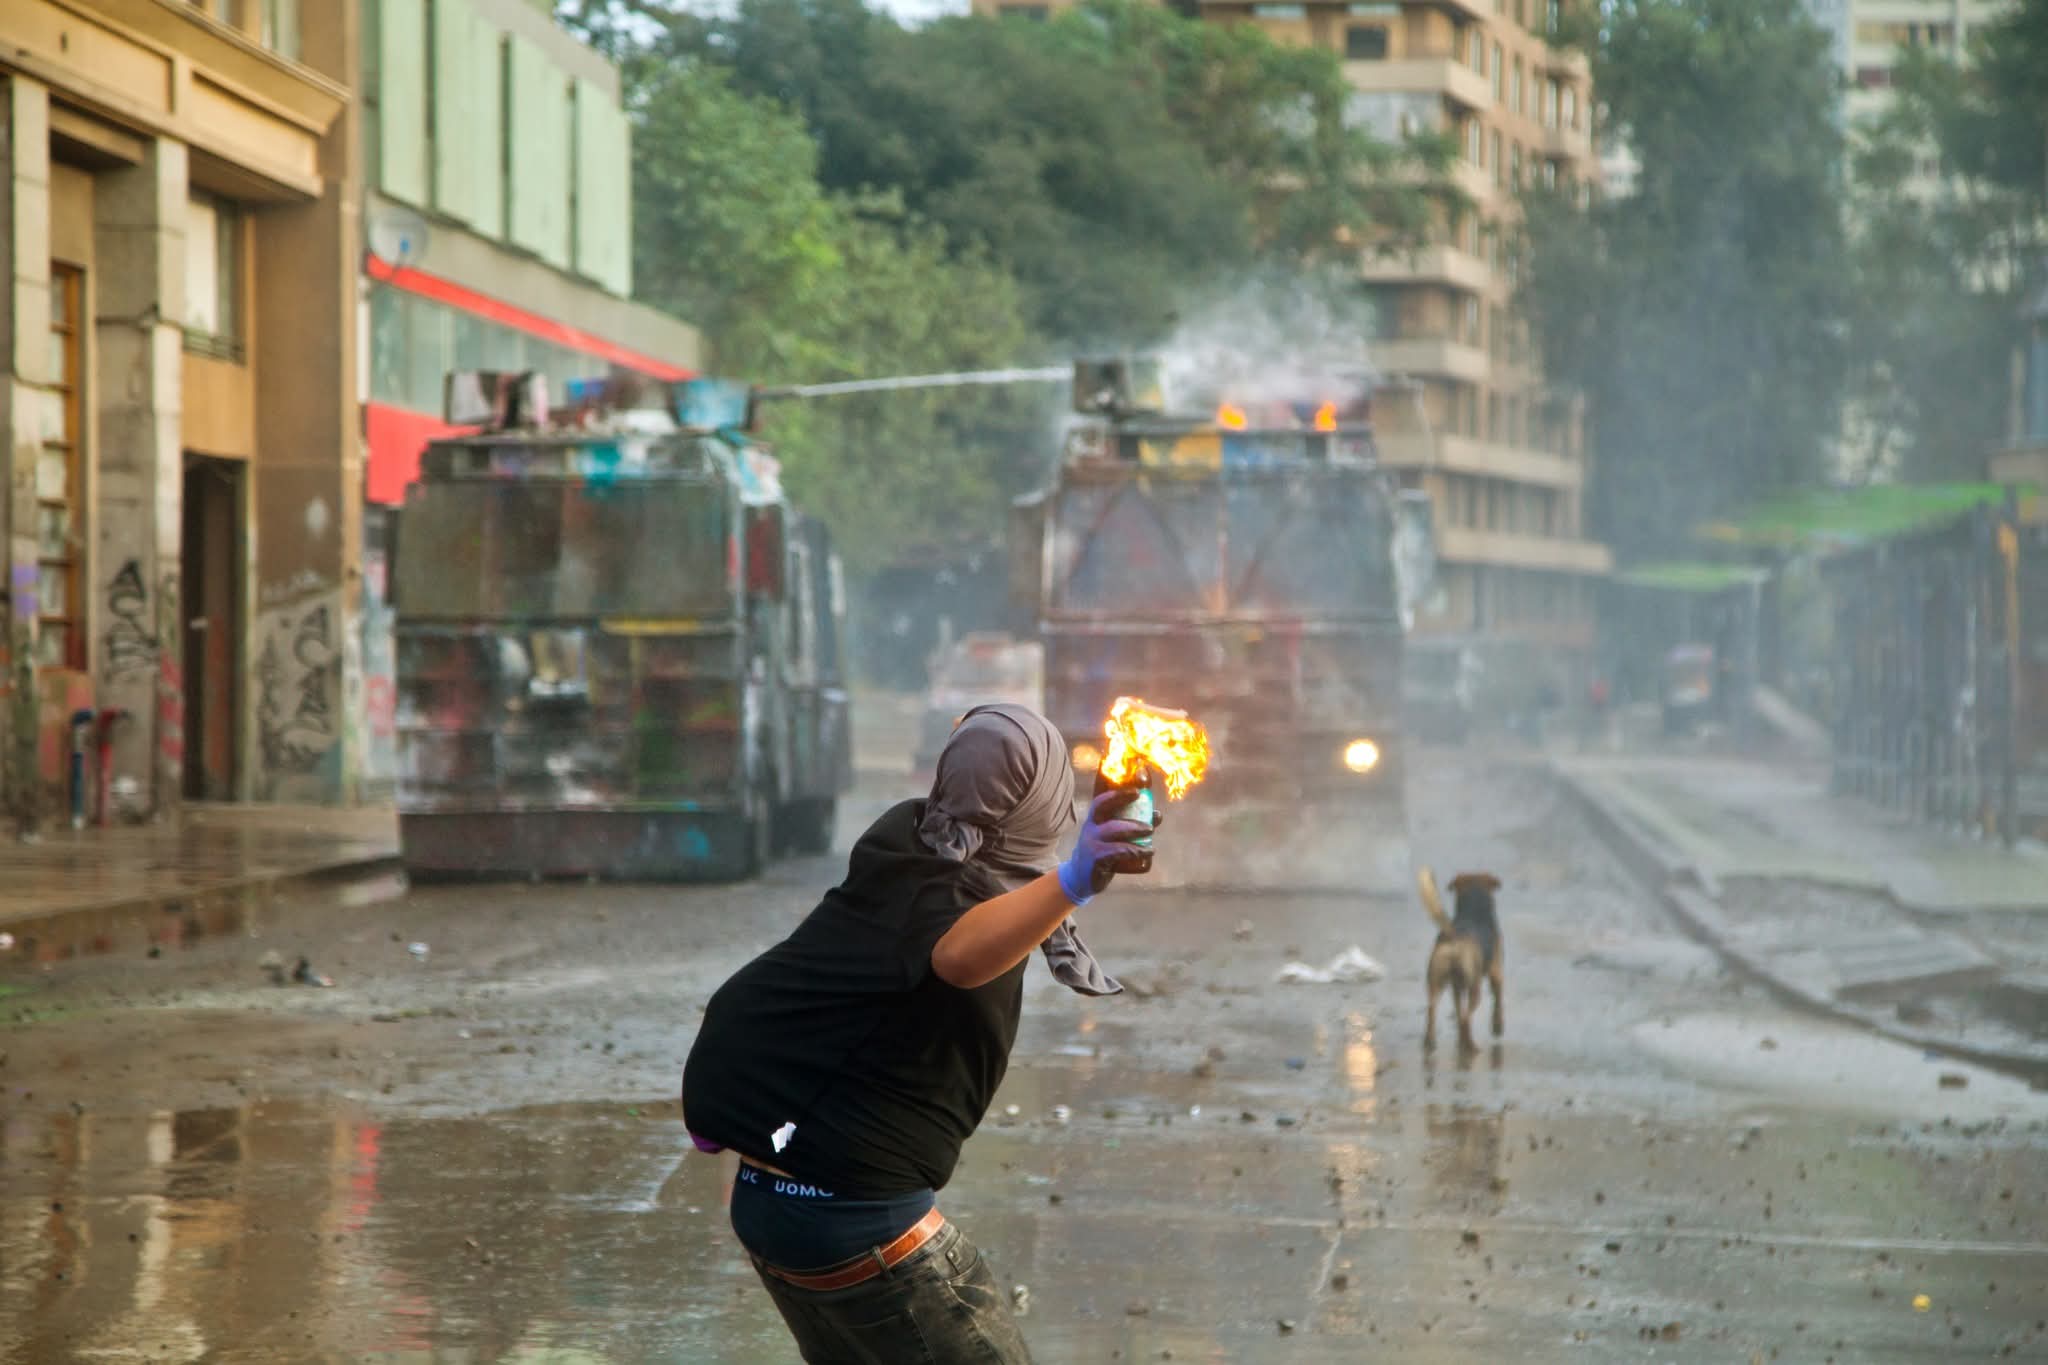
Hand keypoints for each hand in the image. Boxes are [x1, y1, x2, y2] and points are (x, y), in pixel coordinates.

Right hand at [1056, 790, 1154, 905]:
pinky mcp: (1096, 859)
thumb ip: (1133, 824)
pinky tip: (1148, 852)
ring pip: (1114, 832)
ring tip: (1151, 831)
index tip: (1136, 791)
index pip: (1101, 801)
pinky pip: (1118, 852)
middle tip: (1146, 813)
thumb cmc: (1101, 851)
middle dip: (1127, 811)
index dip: (1117, 794)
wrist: (1081, 876)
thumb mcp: (1113, 836)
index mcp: (1094, 820)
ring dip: (1135, 831)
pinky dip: (1135, 851)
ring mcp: (1092, 844)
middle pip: (1106, 813)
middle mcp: (1090, 829)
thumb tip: (1157, 815)